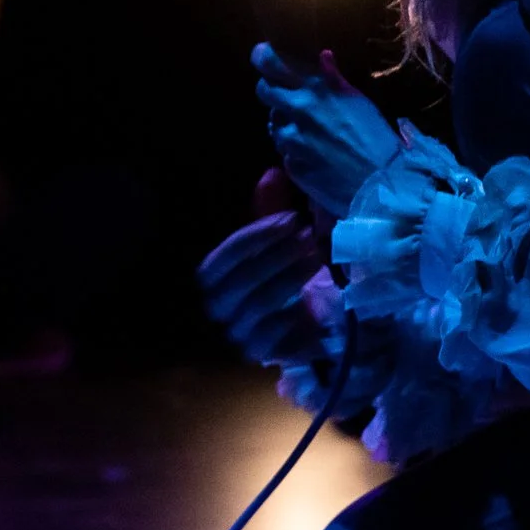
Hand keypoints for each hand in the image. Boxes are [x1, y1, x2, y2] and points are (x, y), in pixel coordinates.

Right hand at [198, 210, 334, 375]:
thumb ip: (271, 209)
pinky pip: (273, 339)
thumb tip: (273, 173)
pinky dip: (294, 317)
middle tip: (309, 238)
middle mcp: (218, 308)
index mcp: (213, 278)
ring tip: (316, 259)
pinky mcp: (264, 355)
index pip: (222, 258)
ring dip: (290, 278)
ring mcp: (240, 335)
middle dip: (277, 256)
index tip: (291, 220)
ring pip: (258, 306)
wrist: (303, 324)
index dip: (256, 236)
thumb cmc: (281, 275)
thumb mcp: (276, 240)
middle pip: (241, 281)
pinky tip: (314, 300)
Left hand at [252, 45, 399, 216]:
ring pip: (274, 123)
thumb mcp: (358, 101)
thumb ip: (333, 78)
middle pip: (264, 91)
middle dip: (271, 90)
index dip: (263, 56)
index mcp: (317, 88)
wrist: (382, 184)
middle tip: (285, 95)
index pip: (271, 62)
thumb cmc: (377, 138)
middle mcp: (298, 109)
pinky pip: (284, 151)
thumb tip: (322, 55)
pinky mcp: (290, 164)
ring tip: (308, 131)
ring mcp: (291, 140)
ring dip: (285, 123)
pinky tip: (314, 153)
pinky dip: (294, 149)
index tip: (263, 55)